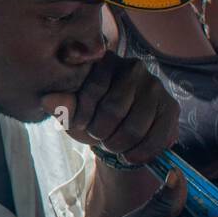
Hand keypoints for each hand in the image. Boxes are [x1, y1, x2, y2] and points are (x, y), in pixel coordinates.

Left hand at [41, 52, 178, 165]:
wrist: (117, 131)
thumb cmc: (89, 116)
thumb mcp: (71, 111)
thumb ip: (60, 105)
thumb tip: (46, 100)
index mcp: (104, 61)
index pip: (91, 91)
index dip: (81, 116)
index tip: (78, 125)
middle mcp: (133, 67)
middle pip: (113, 110)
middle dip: (100, 132)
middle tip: (98, 136)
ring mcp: (155, 86)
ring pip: (134, 128)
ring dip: (118, 145)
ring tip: (112, 144)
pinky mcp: (171, 107)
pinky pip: (156, 138)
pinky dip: (139, 153)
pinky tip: (129, 155)